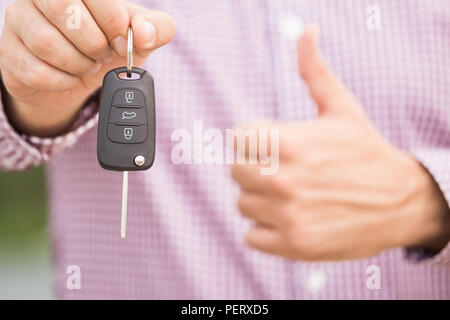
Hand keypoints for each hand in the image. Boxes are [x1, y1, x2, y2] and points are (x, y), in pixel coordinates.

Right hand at [0, 0, 175, 135]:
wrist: (76, 80)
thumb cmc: (106, 49)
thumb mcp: (138, 38)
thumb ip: (156, 28)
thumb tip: (145, 32)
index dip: (112, 19)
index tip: (121, 38)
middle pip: (63, 8)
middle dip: (93, 42)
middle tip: (102, 54)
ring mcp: (19, 23)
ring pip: (46, 42)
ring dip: (78, 64)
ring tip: (87, 65)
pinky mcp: (10, 54)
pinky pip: (37, 71)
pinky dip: (63, 81)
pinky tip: (69, 77)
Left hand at [231, 26, 449, 260]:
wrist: (400, 201)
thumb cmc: (365, 151)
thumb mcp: (341, 108)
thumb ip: (314, 71)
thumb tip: (306, 30)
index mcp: (288, 142)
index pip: (237, 138)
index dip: (256, 140)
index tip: (276, 145)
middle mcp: (283, 179)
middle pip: (236, 171)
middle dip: (256, 169)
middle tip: (286, 171)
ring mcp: (287, 215)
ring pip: (243, 204)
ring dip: (262, 200)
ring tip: (293, 196)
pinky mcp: (293, 245)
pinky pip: (252, 237)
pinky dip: (266, 231)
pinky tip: (292, 220)